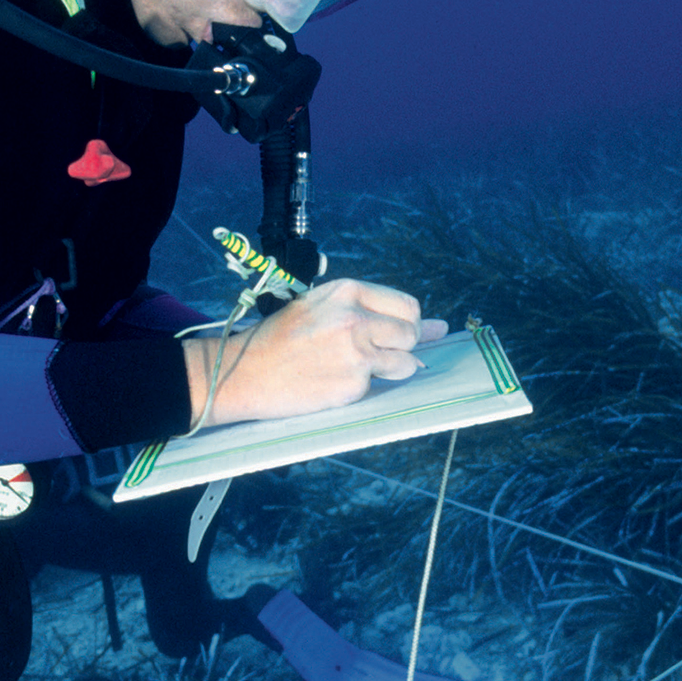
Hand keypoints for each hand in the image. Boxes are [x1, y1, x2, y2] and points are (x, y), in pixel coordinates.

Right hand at [183, 279, 448, 427]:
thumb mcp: (317, 306)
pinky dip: (362, 387)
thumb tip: (438, 327)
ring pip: (405, 363)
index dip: (404, 324)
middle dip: (399, 346)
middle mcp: (356, 319)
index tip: (395, 334)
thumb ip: (371, 311)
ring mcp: (356, 354)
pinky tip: (333, 382)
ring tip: (352, 368)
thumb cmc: (278, 339)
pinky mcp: (352, 384)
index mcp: (347, 292)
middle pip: (410, 333)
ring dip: (389, 369)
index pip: (406, 306)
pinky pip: (376, 387)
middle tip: (370, 354)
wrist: (243, 372)